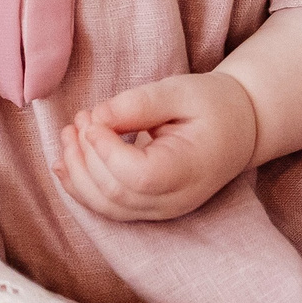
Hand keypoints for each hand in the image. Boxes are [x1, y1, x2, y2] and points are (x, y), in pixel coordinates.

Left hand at [54, 72, 258, 222]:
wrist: (237, 129)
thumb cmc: (213, 106)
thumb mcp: (182, 91)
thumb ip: (141, 104)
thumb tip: (99, 116)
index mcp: (191, 169)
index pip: (139, 177)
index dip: (106, 151)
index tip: (93, 118)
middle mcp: (175, 199)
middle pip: (117, 194)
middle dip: (86, 157)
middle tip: (79, 119)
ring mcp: (161, 210)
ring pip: (107, 207)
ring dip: (77, 173)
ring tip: (69, 135)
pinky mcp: (147, 209)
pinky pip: (108, 209)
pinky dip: (80, 188)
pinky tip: (64, 163)